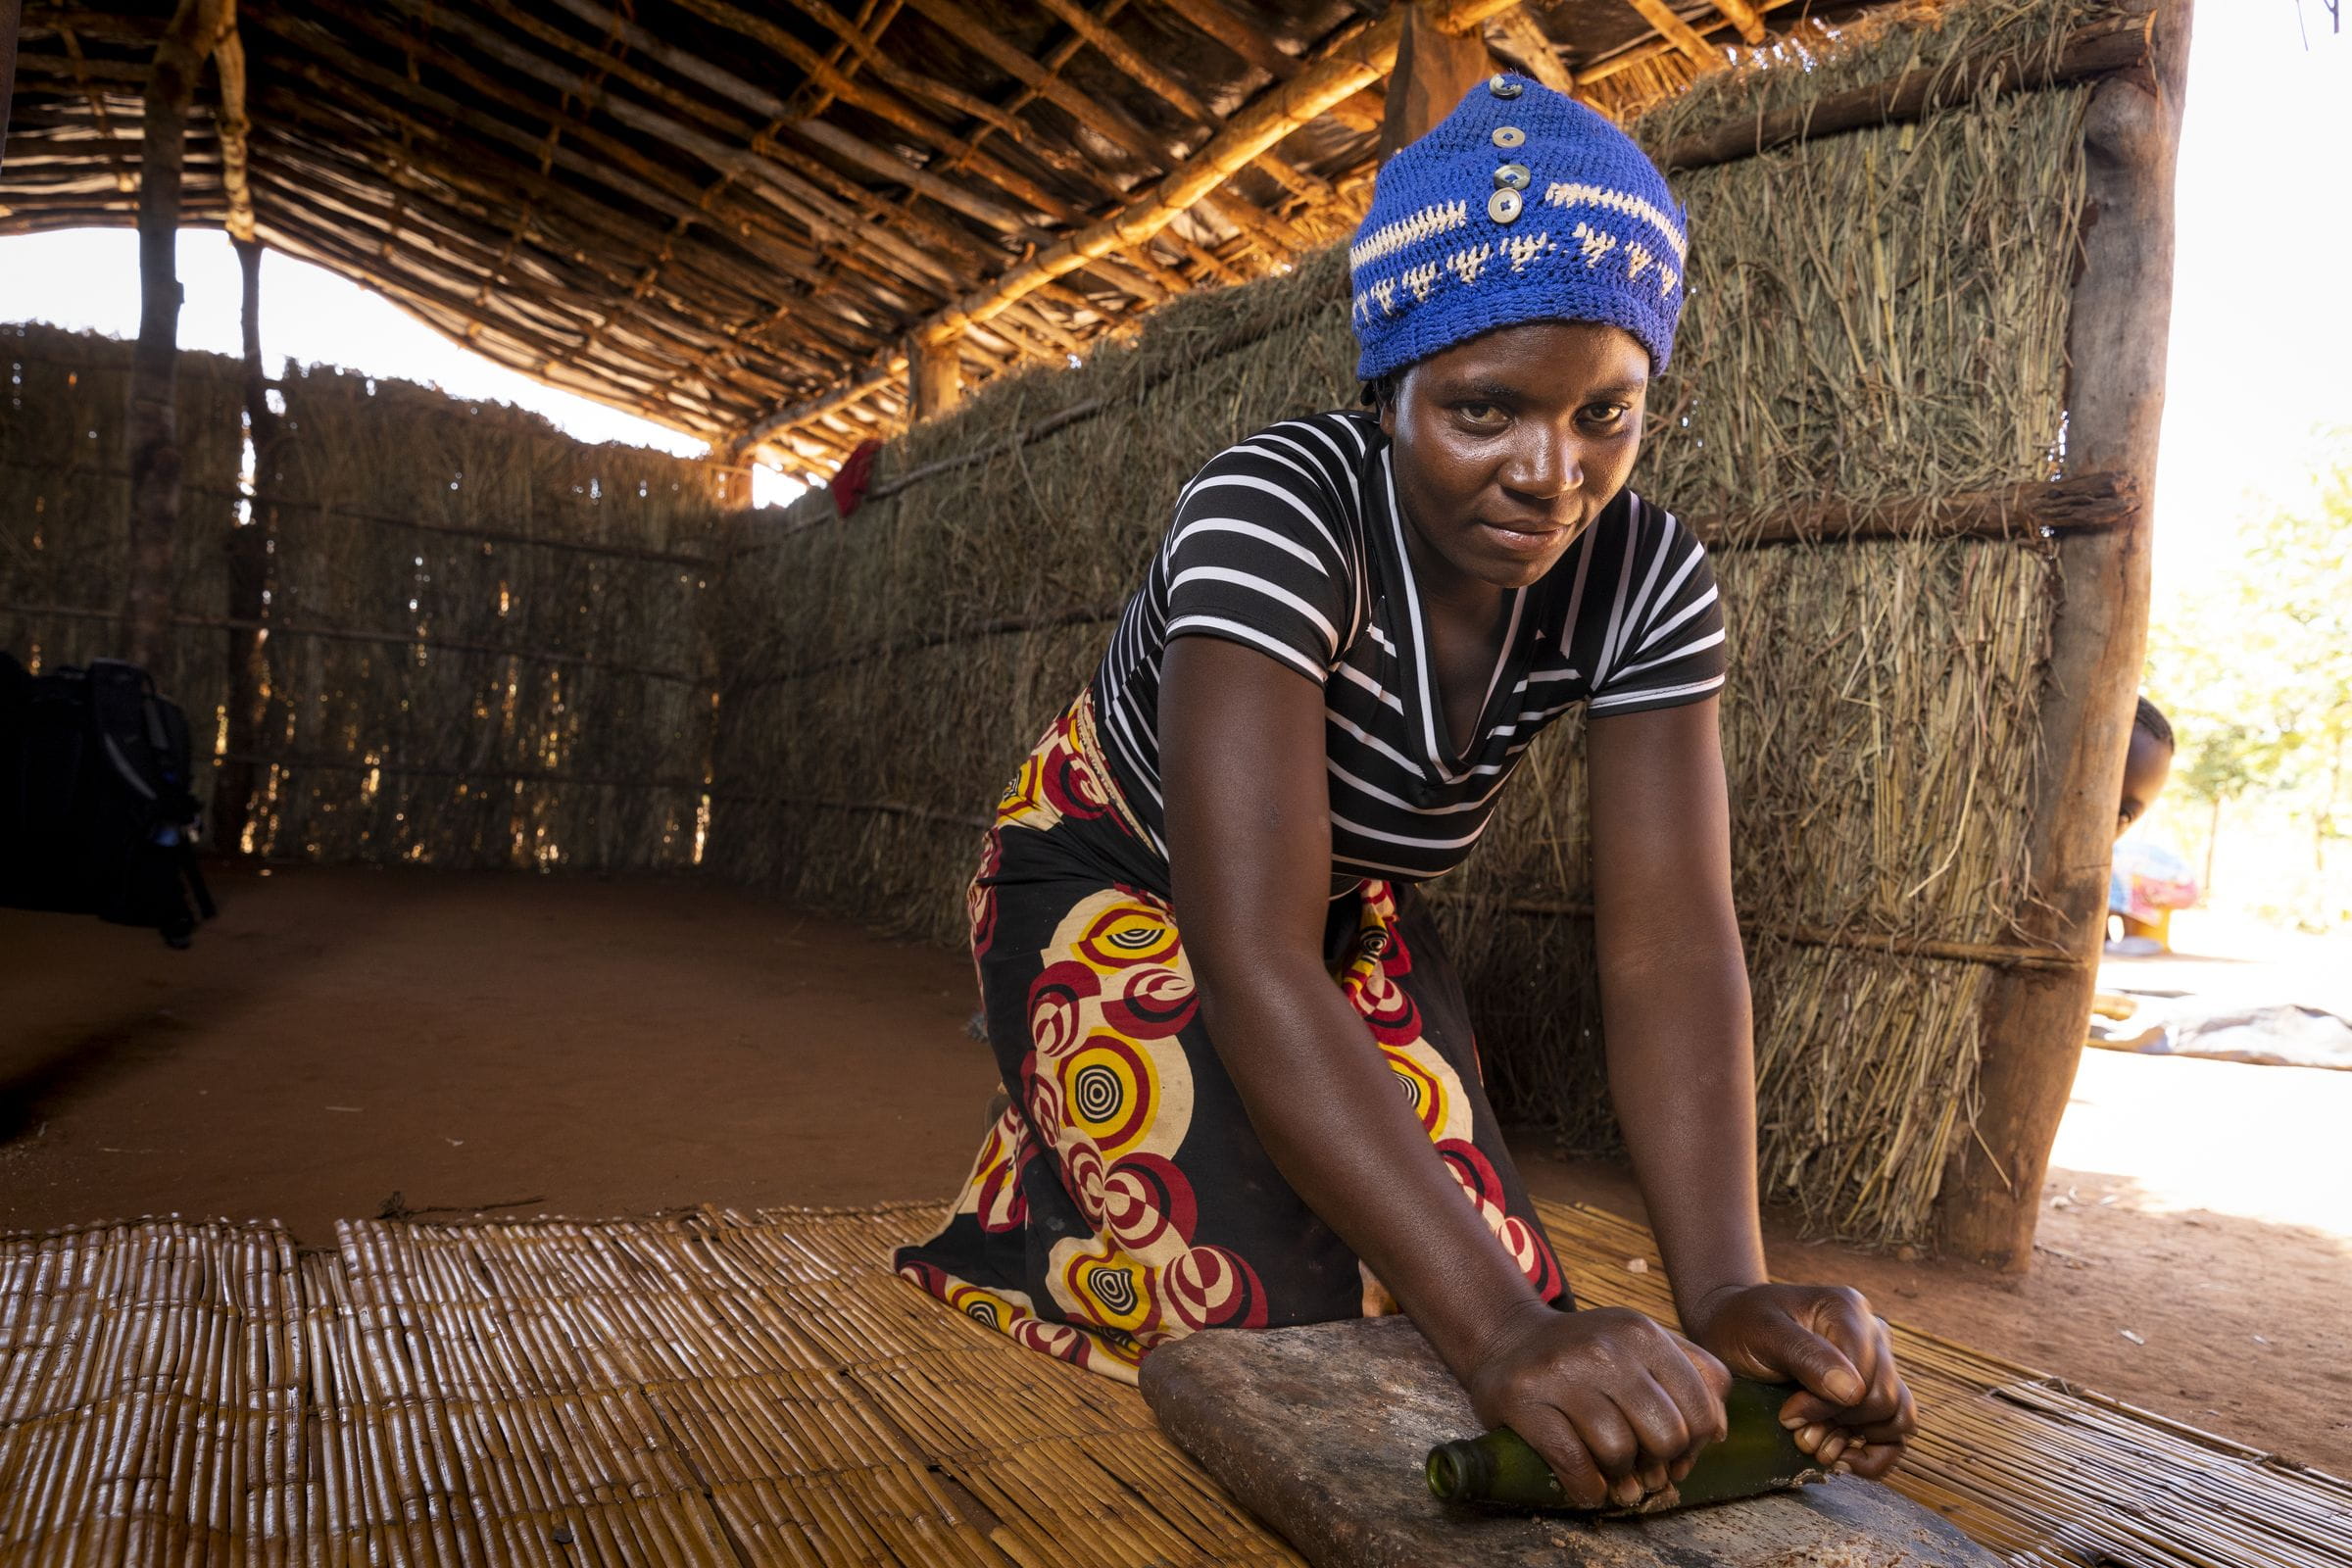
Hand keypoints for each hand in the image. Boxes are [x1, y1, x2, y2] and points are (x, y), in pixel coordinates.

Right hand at [1466, 1303, 1732, 1508]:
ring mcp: (1559, 1371)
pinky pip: (1573, 1462)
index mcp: (1642, 1333)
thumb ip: (1695, 1375)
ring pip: (1618, 1451)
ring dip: (1620, 1478)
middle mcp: (1604, 1347)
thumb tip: (1718, 1432)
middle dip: (1659, 1463)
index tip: (1674, 1454)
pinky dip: (1587, 1487)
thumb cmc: (1589, 1354)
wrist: (1510, 1338)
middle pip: (1665, 1435)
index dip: (1695, 1446)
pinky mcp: (1521, 1399)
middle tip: (1643, 1467)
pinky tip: (1588, 1485)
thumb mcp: (1645, 1343)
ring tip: (1614, 1474)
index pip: (1701, 1410)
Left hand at [1684, 1283, 1915, 1477]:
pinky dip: (1875, 1455)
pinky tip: (1840, 1457)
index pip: (1861, 1374)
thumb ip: (1805, 1356)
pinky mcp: (1876, 1392)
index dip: (1825, 1405)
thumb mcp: (1761, 1332)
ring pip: (1898, 1416)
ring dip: (1855, 1440)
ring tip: (1812, 1440)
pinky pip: (1899, 1430)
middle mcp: (1872, 1333)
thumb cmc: (1742, 1327)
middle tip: (1795, 1429)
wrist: (1732, 1334)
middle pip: (1883, 1399)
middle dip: (1837, 1424)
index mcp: (1847, 1309)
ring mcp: (1879, 1363)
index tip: (1786, 1414)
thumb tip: (1851, 1391)